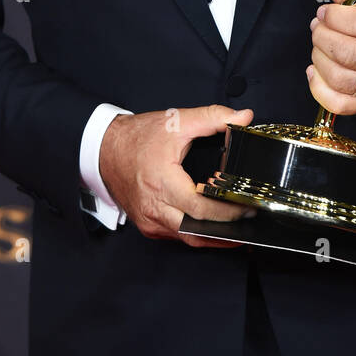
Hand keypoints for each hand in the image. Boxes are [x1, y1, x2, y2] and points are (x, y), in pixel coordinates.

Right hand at [99, 104, 255, 248]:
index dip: (229, 211)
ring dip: (214, 235)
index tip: (249, 206)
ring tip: (239, 227)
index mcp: (161, 183)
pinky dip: (196, 232)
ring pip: (188, 238)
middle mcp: (153, 208)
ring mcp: (149, 221)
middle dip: (228, 229)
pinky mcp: (147, 226)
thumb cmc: (136, 137)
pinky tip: (213, 225)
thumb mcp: (176, 121)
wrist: (104, 149)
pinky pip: (177, 235)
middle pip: (197, 231)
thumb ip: (213, 117)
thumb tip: (243, 117)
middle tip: (251, 218)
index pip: (201, 209)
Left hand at [307, 0, 355, 115]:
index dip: (334, 17)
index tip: (325, 11)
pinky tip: (314, 70)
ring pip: (340, 77)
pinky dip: (319, 88)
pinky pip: (339, 103)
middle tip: (318, 27)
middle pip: (347, 53)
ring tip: (318, 44)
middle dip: (322, 36)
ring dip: (319, 58)